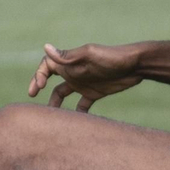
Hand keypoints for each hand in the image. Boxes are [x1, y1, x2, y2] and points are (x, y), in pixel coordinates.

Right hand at [28, 42, 142, 111]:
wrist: (136, 66)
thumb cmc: (112, 57)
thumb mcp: (89, 55)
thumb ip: (68, 56)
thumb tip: (45, 47)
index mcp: (70, 61)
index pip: (47, 66)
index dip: (38, 76)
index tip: (37, 88)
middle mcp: (74, 72)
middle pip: (50, 82)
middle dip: (39, 89)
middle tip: (32, 101)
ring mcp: (83, 83)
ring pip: (62, 95)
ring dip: (55, 105)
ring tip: (50, 118)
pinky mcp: (94, 93)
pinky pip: (81, 105)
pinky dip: (76, 113)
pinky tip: (73, 123)